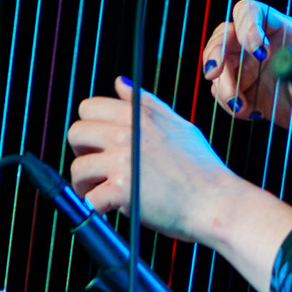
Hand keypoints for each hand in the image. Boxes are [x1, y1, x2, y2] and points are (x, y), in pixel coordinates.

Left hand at [66, 78, 291, 291]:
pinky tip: (113, 209)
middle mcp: (126, 133)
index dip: (91, 129)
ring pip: (78, 169)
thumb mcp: (178, 125)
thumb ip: (145, 103)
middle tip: (99, 170)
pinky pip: (89, 199)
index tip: (101, 146)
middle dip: (82, 154)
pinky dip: (97, 208)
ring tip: (104, 193)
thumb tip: (120, 83)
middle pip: (75, 134)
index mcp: (137, 115)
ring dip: (86, 185)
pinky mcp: (122, 189)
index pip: (88, 108)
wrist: (216, 202)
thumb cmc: (202, 169)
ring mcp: (123, 160)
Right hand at [201, 0, 291, 132]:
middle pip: (223, 35)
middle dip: (215, 53)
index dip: (247, 27)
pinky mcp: (238, 86)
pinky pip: (220, 90)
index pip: (249, 12)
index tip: (259, 53)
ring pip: (218, 65)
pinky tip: (254, 113)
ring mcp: (244, 64)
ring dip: (223, 86)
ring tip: (240, 107)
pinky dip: (230, 104)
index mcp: (275, 27)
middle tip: (214, 73)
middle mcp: (255, 42)